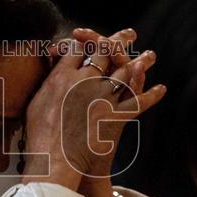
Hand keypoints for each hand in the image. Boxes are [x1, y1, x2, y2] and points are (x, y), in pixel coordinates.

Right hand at [22, 31, 164, 196]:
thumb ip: (48, 83)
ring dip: (140, 62)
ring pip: (125, 70)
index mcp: (62, 77)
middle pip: (104, 51)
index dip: (86, 41)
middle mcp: (84, 81)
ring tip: (148, 55)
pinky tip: (161, 89)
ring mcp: (103, 97)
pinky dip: (152, 94)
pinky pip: (140, 100)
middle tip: (128, 34)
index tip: (91, 41)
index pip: (78, 48)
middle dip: (118, 40)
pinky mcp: (116, 115)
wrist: (54, 161)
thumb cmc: (39, 138)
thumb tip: (55, 72)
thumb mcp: (35, 104)